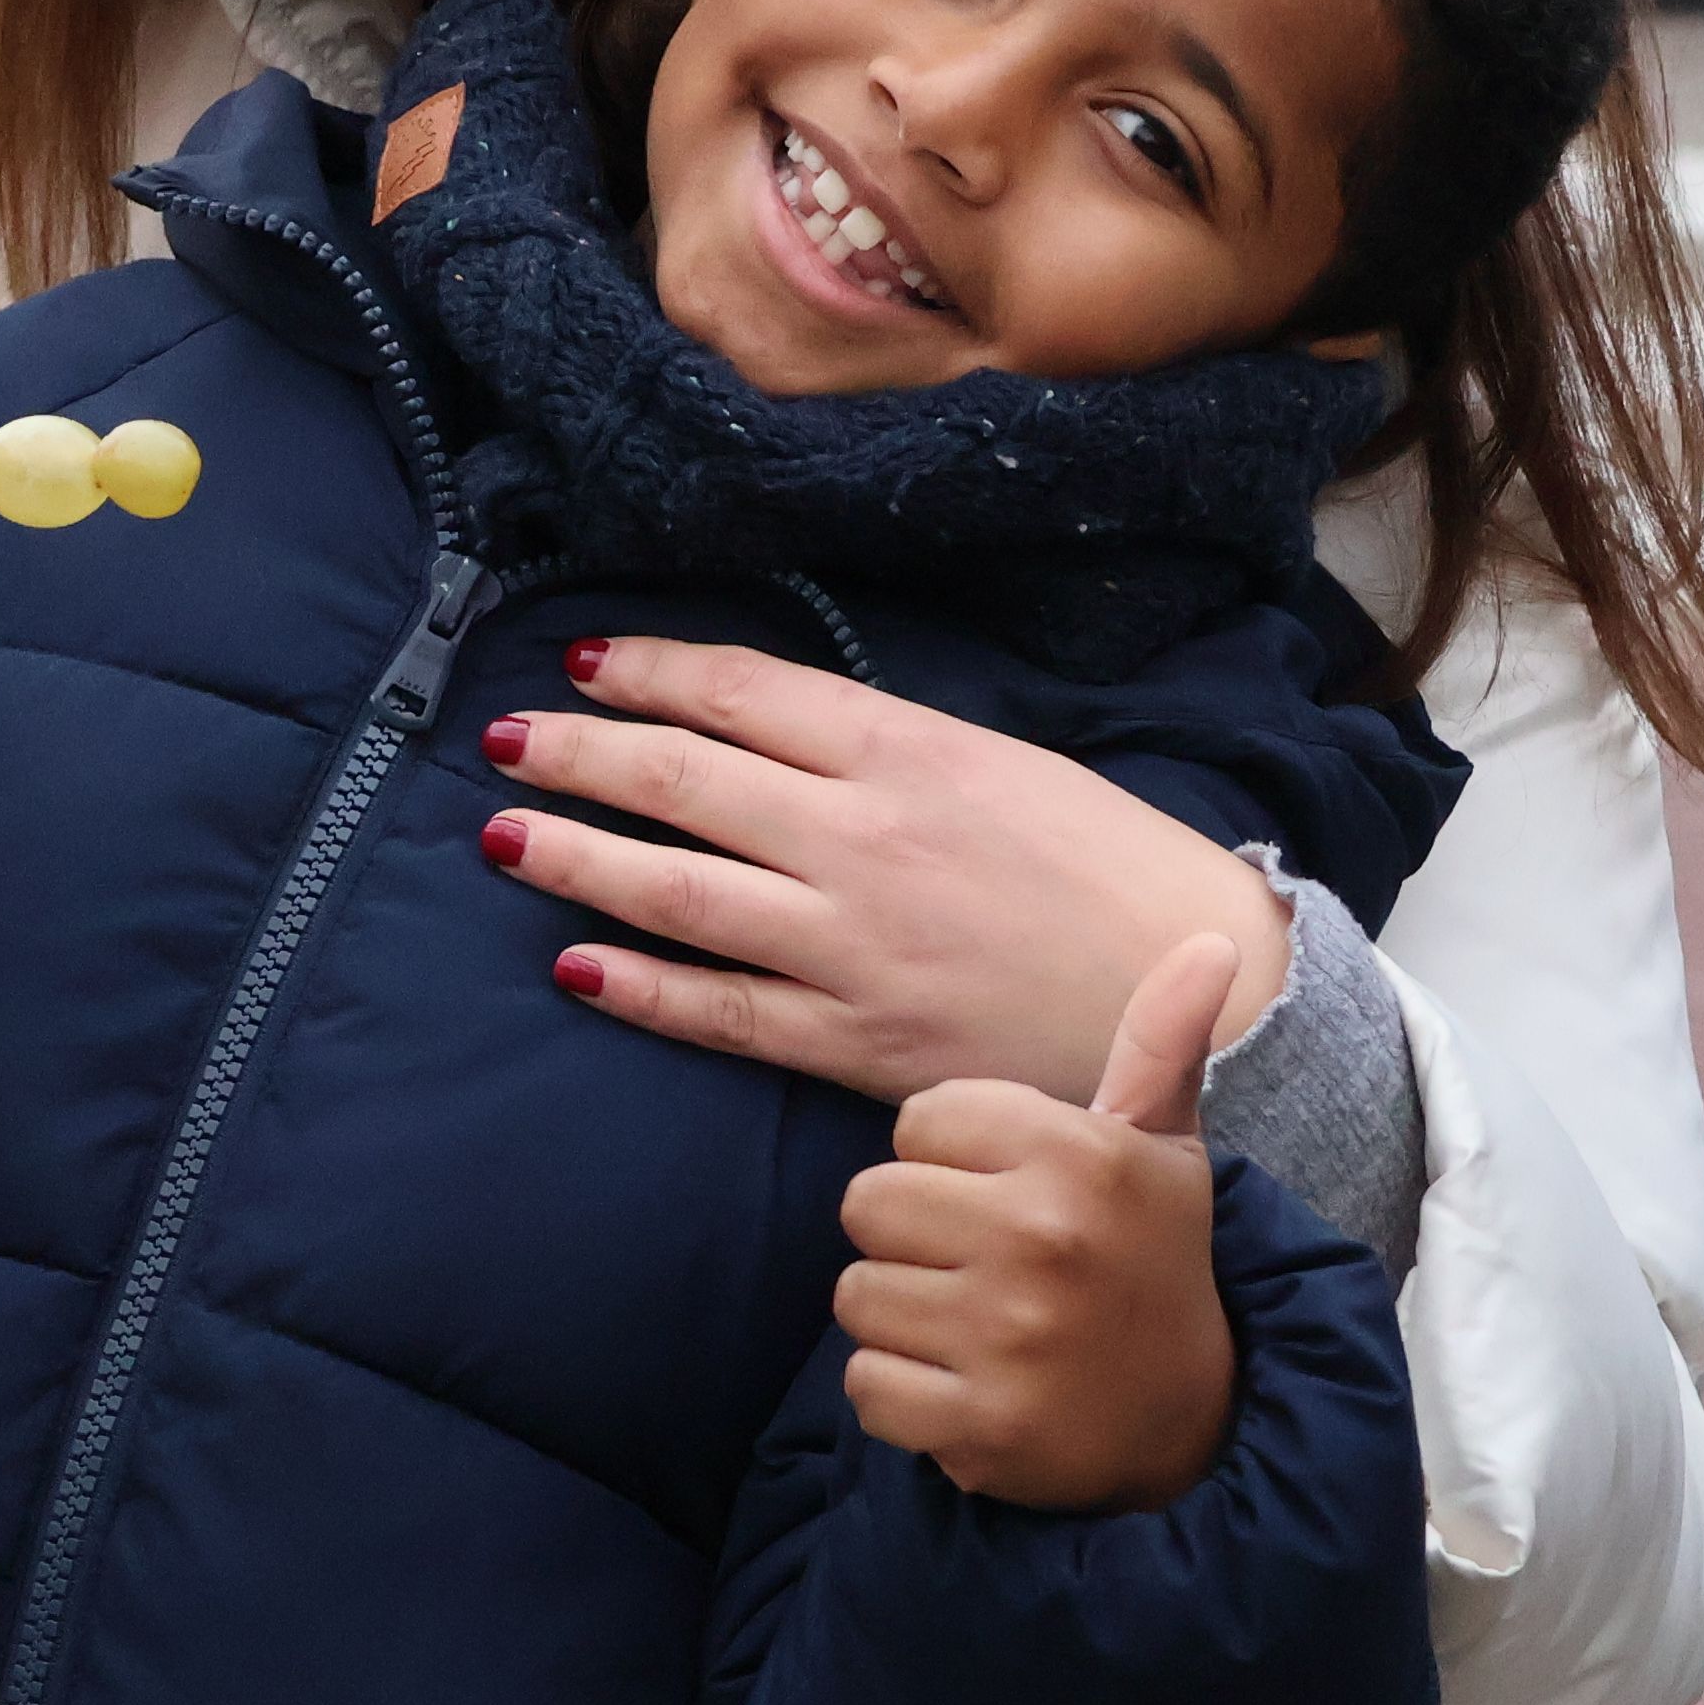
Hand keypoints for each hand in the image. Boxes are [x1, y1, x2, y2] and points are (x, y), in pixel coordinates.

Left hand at [485, 635, 1291, 1104]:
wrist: (1203, 996)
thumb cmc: (1109, 869)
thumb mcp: (1003, 762)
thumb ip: (886, 747)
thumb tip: (768, 728)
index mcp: (907, 750)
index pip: (740, 692)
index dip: (648, 672)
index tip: (582, 664)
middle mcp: (863, 837)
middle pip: (683, 779)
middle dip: (578, 754)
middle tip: (504, 739)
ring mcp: (852, 944)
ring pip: (677, 890)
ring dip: (576, 857)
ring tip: (500, 834)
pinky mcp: (857, 1040)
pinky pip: (720, 1010)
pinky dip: (639, 985)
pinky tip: (575, 962)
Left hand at [833, 936, 1250, 1512]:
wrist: (1194, 1422)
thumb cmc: (1150, 1261)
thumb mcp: (1161, 1149)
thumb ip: (1158, 1041)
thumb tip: (1213, 940)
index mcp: (1079, 1154)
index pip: (917, 1122)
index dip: (948, 1160)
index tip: (1006, 1193)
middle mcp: (1042, 1236)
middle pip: (869, 1204)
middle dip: (911, 1236)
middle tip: (980, 1265)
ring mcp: (1009, 1336)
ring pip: (857, 1296)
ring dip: (902, 1318)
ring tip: (976, 1324)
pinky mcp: (980, 1427)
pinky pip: (865, 1386)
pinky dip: (901, 1396)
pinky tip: (966, 1387)